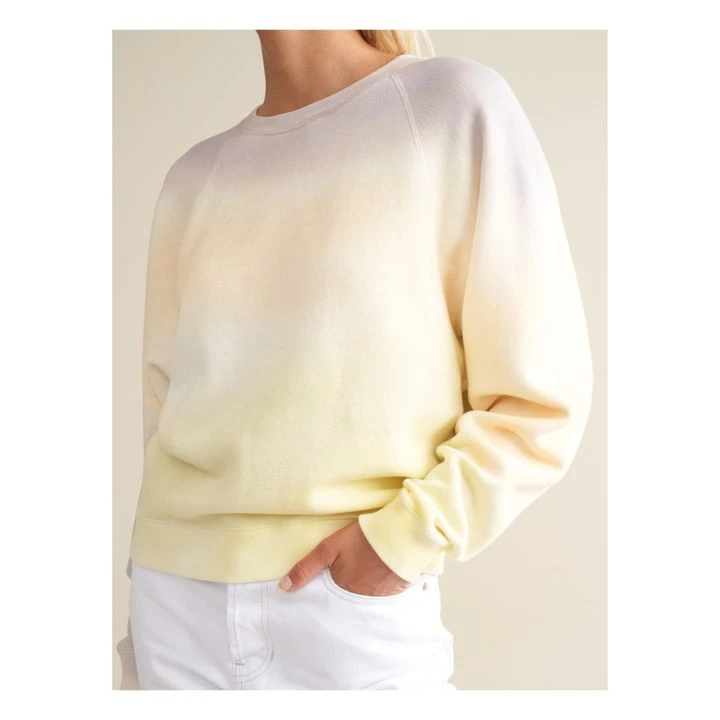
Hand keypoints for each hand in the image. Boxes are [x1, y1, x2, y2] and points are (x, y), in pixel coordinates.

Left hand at [277, 518, 411, 595]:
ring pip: (365, 601)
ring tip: (362, 582)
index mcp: (343, 590)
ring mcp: (380, 597)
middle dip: (344, 599)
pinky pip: (384, 598)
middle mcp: (360, 600)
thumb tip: (283, 588)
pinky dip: (379, 591)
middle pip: (348, 605)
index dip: (326, 599)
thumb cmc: (362, 539)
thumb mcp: (329, 548)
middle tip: (346, 586)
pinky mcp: (396, 592)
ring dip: (362, 594)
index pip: (329, 603)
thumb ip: (306, 568)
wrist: (400, 533)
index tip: (324, 595)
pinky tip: (379, 580)